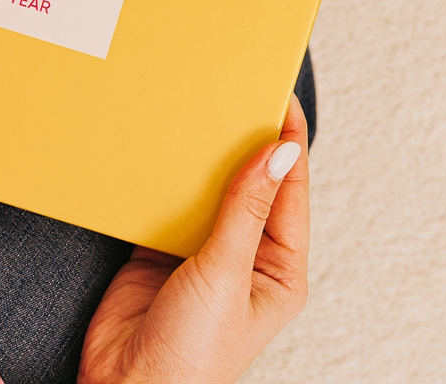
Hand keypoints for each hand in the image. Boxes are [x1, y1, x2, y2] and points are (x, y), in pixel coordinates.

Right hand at [79, 95, 309, 383]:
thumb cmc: (194, 355)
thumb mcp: (225, 274)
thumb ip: (247, 209)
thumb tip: (279, 152)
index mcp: (279, 267)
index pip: (289, 189)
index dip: (286, 141)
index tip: (276, 95)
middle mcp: (244, 254)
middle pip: (248, 183)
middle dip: (241, 140)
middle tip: (230, 91)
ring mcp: (201, 250)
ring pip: (206, 187)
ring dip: (199, 155)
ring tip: (194, 110)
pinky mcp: (160, 248)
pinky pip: (166, 199)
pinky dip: (161, 175)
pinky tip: (156, 148)